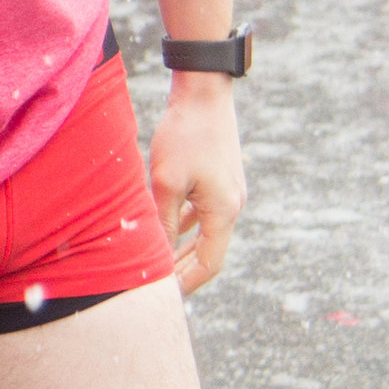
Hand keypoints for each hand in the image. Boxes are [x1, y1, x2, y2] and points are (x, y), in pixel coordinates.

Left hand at [148, 78, 243, 296]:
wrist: (204, 92)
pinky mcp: (220, 178)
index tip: (163, 296)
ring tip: (159, 264)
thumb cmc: (183, 135)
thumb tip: (155, 256)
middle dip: (183, 270)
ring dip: (183, 248)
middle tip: (155, 288)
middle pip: (209, 252)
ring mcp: (229, 191)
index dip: (186, 282)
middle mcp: (233, 205)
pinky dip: (186, 226)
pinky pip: (204, 213)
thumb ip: (162, 222)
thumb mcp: (166, 182)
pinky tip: (168, 230)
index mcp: (224, 211)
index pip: (209, 264)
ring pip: (206, 233)